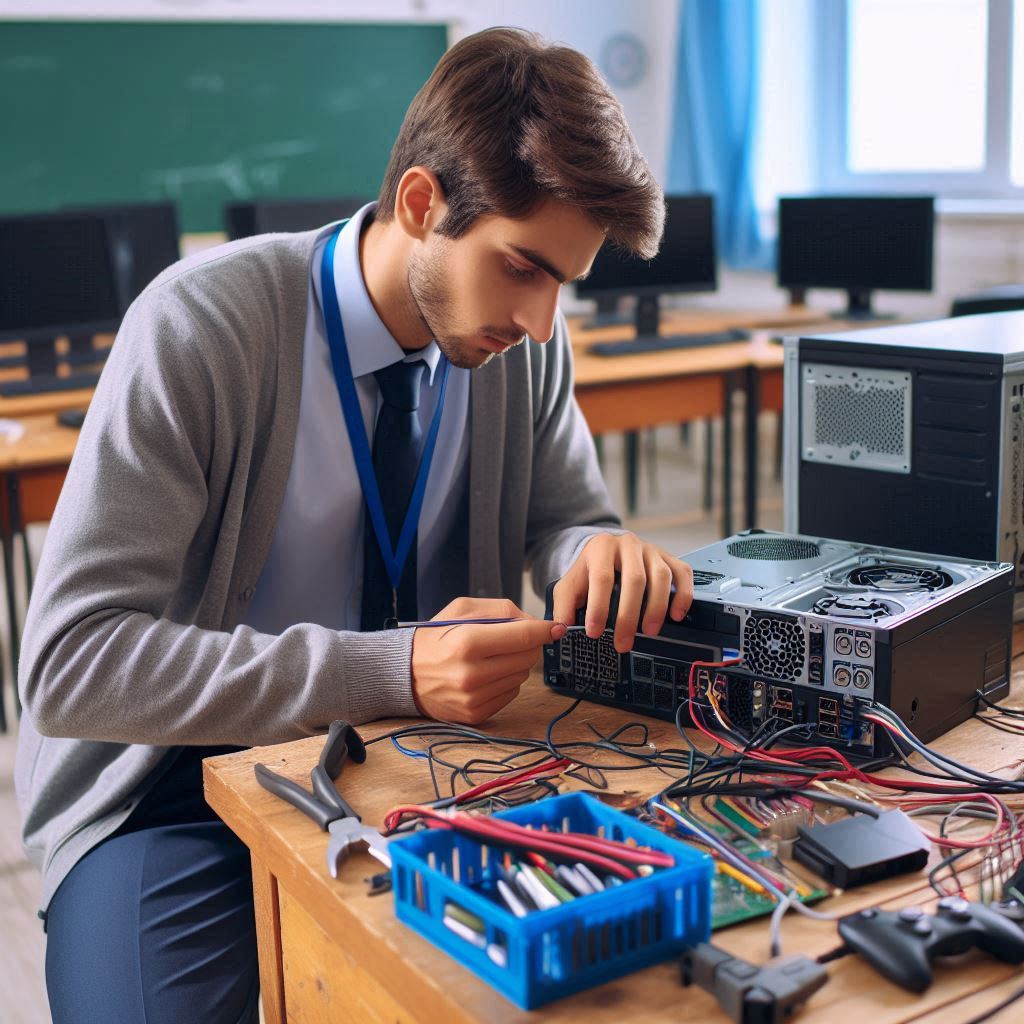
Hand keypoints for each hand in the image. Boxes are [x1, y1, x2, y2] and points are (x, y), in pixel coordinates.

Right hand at [411, 597, 566, 723]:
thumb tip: (534, 622)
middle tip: (513, 639)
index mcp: (467, 642)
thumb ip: (500, 609)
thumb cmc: (435, 638)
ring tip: (492, 657)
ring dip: (516, 663)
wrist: (405, 675)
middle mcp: (472, 674)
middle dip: (528, 644)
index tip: (557, 628)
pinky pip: (511, 694)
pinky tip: (486, 674)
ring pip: (522, 676)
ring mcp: (474, 698)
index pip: (523, 636)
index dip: (545, 631)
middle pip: (527, 657)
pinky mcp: (476, 714)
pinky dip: (506, 681)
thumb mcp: (461, 609)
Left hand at [551, 533, 692, 652]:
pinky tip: (676, 616)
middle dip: (628, 615)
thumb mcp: (569, 585)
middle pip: (634, 579)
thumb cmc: (589, 572)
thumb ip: (563, 606)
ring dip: (657, 607)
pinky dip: (683, 595)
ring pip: (661, 576)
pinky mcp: (670, 558)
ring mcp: (652, 550)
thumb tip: (561, 629)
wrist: (607, 551)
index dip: (599, 607)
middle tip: (623, 643)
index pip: (602, 578)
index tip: (594, 632)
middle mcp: (628, 545)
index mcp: (601, 548)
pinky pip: (683, 573)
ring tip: (649, 632)